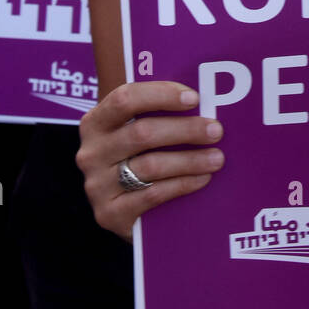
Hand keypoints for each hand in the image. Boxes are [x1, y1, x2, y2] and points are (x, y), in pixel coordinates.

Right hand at [77, 82, 224, 241]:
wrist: (125, 209)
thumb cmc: (140, 158)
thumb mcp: (140, 132)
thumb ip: (159, 114)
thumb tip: (205, 101)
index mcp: (95, 123)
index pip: (124, 99)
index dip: (161, 95)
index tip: (194, 98)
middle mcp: (91, 153)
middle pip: (142, 133)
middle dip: (185, 130)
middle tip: (216, 131)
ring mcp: (97, 185)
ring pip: (150, 165)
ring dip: (190, 160)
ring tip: (217, 158)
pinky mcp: (109, 214)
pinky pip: (152, 195)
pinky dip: (182, 184)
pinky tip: (202, 179)